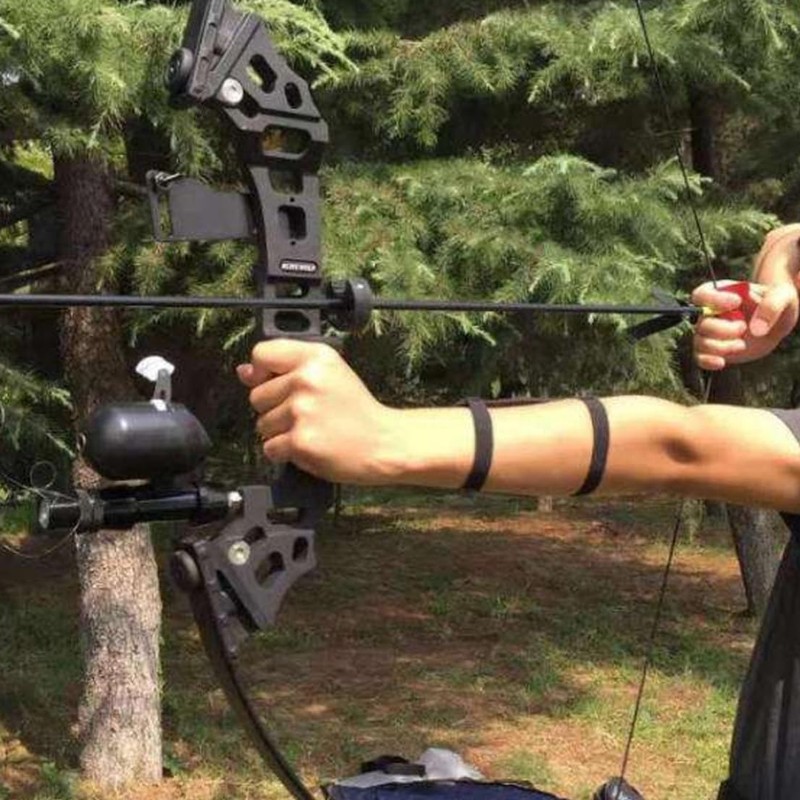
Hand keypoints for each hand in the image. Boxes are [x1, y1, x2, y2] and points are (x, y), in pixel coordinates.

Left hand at [237, 341, 401, 483]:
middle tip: (308, 413)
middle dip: (275, 408)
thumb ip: (286, 369)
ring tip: (312, 429)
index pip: (261, 354)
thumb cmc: (357, 411)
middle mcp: (307, 379)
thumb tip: (244, 372)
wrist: (384, 443)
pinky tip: (310, 446)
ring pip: (262, 424)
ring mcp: (302, 410)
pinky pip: (270, 448)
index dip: (261, 372)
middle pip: (256, 395)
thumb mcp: (329, 375)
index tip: (274, 383)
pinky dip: (285, 453)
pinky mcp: (300, 440)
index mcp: (316, 356)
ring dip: (281, 432)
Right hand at [692, 281, 798, 370]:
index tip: (736, 302)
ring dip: (720, 347)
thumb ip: (771, 306)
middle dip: (722, 330)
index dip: (714, 300)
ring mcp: (710, 332)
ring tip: (741, 345)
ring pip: (700, 342)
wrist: (777, 323)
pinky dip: (708, 361)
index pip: (701, 295)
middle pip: (702, 323)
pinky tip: (721, 362)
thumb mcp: (781, 296)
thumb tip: (756, 329)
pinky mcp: (713, 349)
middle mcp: (710, 313)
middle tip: (743, 327)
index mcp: (720, 293)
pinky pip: (700, 357)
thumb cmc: (776, 303)